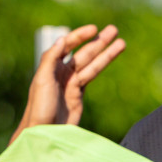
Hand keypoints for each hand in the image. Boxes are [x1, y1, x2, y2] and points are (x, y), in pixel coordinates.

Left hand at [13, 24, 125, 138]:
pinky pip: (91, 76)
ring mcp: (71, 83)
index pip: (66, 45)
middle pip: (83, 53)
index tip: (94, 29)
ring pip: (91, 64)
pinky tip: (108, 58)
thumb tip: (62, 38)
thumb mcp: (42, 81)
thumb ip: (51, 59)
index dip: (80, 36)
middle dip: (98, 41)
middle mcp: (61, 72)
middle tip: (114, 30)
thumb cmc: (40, 108)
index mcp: (50, 66)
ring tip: (121, 42)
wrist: (44, 132)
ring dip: (105, 53)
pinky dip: (101, 66)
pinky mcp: (78, 95)